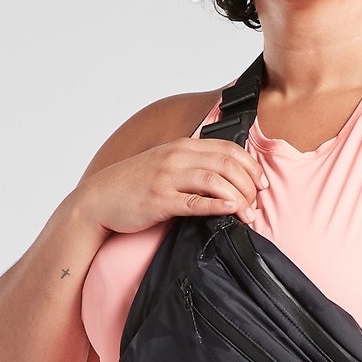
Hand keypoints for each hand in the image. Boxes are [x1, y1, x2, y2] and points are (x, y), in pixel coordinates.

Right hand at [75, 138, 267, 237]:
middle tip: (258, 202)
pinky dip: (217, 205)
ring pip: (215, 181)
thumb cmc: (134, 186)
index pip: (228, 148)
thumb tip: (223, 178)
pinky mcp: (160, 200)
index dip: (251, 165)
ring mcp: (167, 178)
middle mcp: (176, 157)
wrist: (99, 199)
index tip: (262, 183)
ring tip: (250, 214)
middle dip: (249, 183)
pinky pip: (194, 202)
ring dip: (239, 197)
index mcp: (181, 147)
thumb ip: (192, 167)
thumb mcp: (165, 166)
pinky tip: (232, 211)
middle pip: (227, 163)